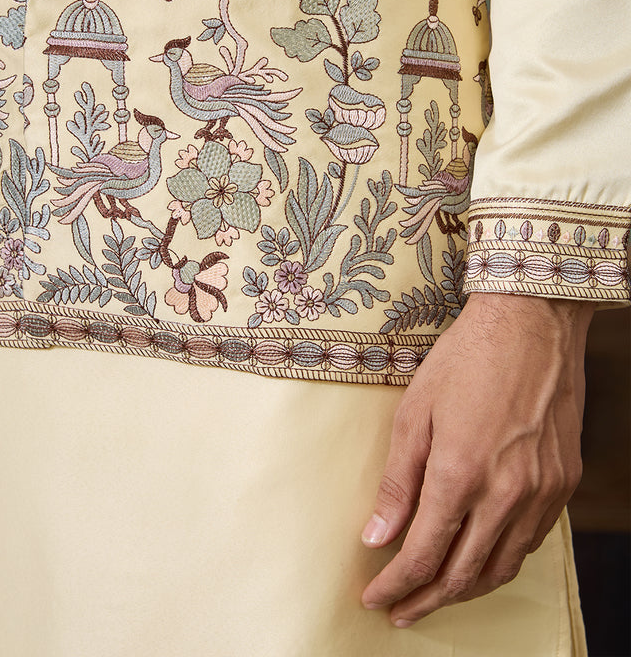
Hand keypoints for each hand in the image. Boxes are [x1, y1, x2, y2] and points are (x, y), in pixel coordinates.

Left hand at [361, 292, 593, 625]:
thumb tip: (376, 536)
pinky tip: (480, 559)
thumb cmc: (466, 358)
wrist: (531, 323)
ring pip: (502, 566)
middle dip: (426, 599)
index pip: (423, 554)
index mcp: (461, 472)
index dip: (395, 584)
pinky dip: (501, 561)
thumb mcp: (415, 411)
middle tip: (399, 611)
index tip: (373, 596)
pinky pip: (530, 541)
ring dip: (465, 589)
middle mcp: (507, 492)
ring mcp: (541, 490)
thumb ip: (399, 481)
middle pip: (463, 573)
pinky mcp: (562, 482)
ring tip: (435, 595)